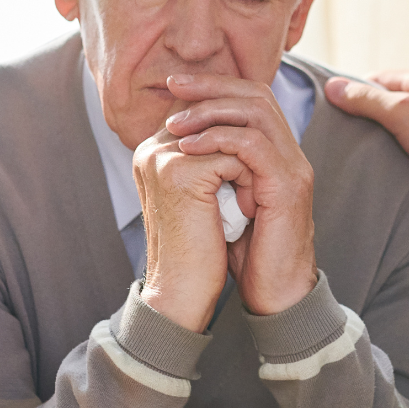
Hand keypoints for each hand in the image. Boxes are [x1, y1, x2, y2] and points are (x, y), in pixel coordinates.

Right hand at [132, 129, 248, 332]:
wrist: (182, 293)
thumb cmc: (197, 249)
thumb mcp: (203, 194)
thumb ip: (210, 158)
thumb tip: (244, 127)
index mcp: (154, 151)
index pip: (206, 114)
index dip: (239, 138)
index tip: (253, 173)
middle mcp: (152, 148)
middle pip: (218, 117)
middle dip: (247, 148)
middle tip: (256, 186)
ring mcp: (163, 158)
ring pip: (231, 135)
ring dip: (252, 167)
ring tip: (250, 203)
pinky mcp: (181, 173)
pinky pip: (235, 156)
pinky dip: (251, 182)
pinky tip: (247, 211)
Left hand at [165, 73, 317, 315]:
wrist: (276, 293)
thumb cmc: (248, 253)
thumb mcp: (224, 201)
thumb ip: (214, 169)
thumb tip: (177, 143)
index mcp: (276, 154)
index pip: (251, 98)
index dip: (214, 85)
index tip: (175, 86)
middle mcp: (290, 154)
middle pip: (256, 94)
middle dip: (210, 86)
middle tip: (173, 87)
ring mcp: (293, 168)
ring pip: (257, 111)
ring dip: (210, 110)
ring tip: (175, 124)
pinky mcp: (288, 187)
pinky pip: (254, 145)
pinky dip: (219, 139)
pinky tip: (190, 147)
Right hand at [323, 71, 408, 207]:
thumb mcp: (402, 112)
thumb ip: (367, 100)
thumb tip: (332, 86)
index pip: (380, 79)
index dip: (356, 91)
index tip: (334, 110)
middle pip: (393, 105)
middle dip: (371, 120)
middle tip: (345, 138)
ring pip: (407, 131)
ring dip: (389, 143)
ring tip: (364, 158)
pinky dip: (407, 160)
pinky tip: (392, 173)